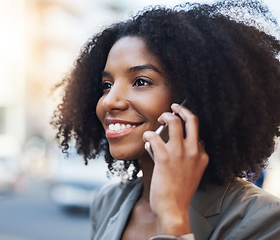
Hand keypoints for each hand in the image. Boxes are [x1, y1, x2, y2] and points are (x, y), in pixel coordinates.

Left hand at [143, 103, 208, 235]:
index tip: (177, 123)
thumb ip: (184, 158)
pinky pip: (154, 136)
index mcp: (202, 155)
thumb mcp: (190, 173)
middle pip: (192, 119)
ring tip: (158, 119)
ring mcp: (180, 153)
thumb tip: (164, 142)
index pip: (196, 132)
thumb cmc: (178, 193)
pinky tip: (146, 140)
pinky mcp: (165, 157)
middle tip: (173, 106)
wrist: (173, 209)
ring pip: (173, 121)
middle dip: (181, 109)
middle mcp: (194, 151)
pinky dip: (148, 135)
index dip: (185, 125)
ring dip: (164, 116)